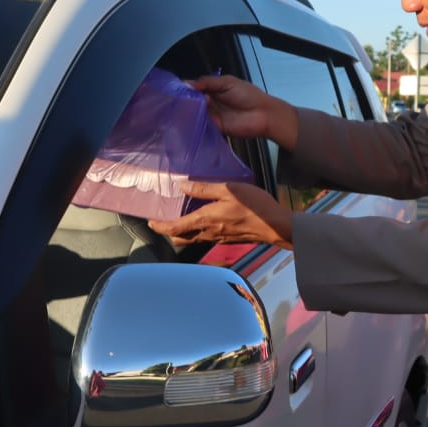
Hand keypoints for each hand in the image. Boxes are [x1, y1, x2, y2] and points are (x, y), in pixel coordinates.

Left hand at [149, 180, 293, 250]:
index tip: (150, 222)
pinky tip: (204, 219)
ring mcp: (219, 239)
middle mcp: (209, 233)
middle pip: (181, 238)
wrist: (276, 226)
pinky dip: (199, 231)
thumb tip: (182, 186)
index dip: (159, 227)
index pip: (175, 228)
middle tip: (163, 220)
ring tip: (181, 218)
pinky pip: (207, 238)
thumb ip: (204, 188)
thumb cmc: (254, 206)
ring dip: (184, 231)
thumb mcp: (228, 189)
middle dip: (169, 231)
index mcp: (205, 220)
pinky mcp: (229, 240)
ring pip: (194, 239)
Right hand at [187, 74, 293, 143]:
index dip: (186, 88)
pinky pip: (201, 125)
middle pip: (192, 101)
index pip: (195, 88)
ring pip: (195, 113)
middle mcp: (211, 102)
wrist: (263, 114)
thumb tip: (188, 83)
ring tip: (183, 108)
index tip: (175, 90)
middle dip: (185, 100)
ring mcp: (212, 115)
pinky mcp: (215, 127)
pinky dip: (195, 122)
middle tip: (177, 100)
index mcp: (213, 89)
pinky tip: (190, 119)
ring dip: (189, 111)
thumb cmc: (249, 95)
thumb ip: (208, 82)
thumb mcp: (227, 82)